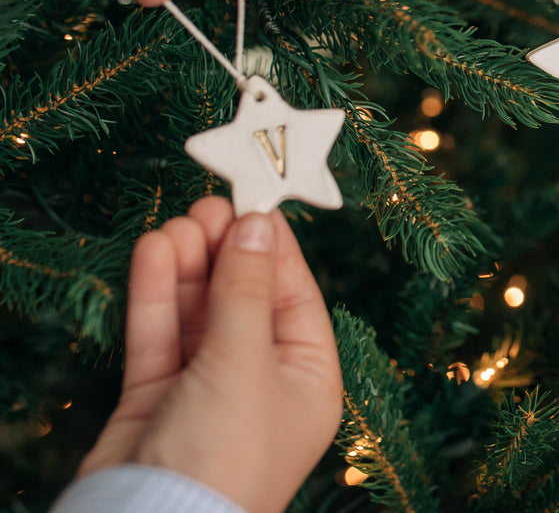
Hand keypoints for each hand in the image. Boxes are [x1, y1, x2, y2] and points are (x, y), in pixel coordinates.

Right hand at [78, 197, 341, 512]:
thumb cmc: (226, 452)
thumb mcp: (246, 360)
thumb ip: (247, 289)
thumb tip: (258, 225)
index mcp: (308, 379)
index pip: (295, 297)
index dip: (274, 249)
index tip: (254, 202)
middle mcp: (261, 381)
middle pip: (244, 299)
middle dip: (225, 252)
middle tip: (206, 206)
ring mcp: (207, 389)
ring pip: (198, 312)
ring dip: (188, 267)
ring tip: (177, 224)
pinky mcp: (157, 397)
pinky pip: (161, 334)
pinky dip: (157, 294)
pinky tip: (154, 252)